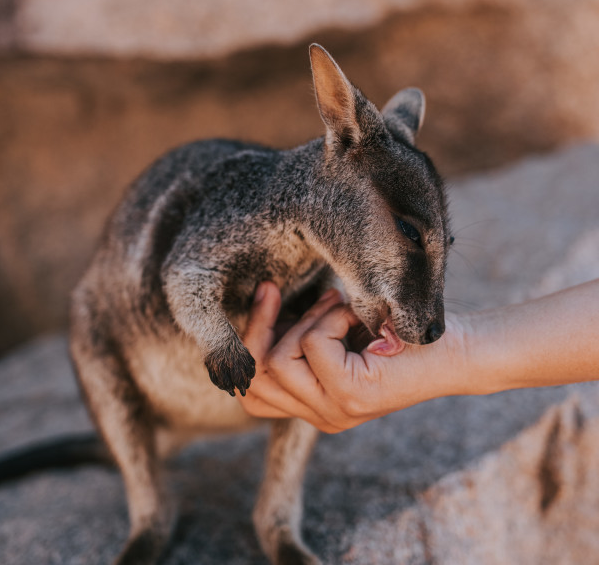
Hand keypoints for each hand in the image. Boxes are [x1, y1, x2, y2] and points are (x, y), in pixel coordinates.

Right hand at [239, 282, 468, 432]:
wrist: (456, 348)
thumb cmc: (399, 333)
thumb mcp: (337, 334)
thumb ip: (302, 333)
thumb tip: (265, 302)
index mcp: (315, 405)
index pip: (252, 392)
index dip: (248, 339)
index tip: (266, 294)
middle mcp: (321, 416)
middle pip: (255, 378)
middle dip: (259, 325)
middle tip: (273, 290)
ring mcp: (335, 411)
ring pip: (278, 360)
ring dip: (304, 320)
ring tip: (336, 304)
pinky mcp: (352, 395)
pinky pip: (312, 345)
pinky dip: (330, 317)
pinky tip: (356, 315)